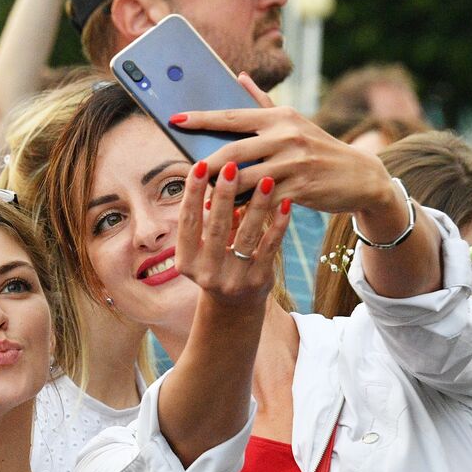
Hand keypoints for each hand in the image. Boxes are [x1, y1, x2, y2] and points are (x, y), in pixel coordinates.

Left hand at [170, 73, 396, 216]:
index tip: (174, 119)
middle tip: (186, 174)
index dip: (201, 118)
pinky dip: (244, 210)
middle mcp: (286, 135)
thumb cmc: (317, 149)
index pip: (232, 116)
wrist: (361, 175)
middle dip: (206, 164)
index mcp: (279, 117)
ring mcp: (295, 162)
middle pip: (234, 150)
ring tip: (201, 201)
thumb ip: (263, 102)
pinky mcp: (301, 188)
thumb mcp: (293, 122)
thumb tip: (238, 76)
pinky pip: (263, 201)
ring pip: (246, 179)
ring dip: (221, 192)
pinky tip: (229, 217)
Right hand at [175, 151, 291, 308]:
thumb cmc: (217, 263)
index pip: (188, 221)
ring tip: (265, 179)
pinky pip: (270, 247)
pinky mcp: (258, 282)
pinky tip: (285, 204)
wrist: (234, 305)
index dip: (193, 193)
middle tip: (232, 165)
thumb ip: (209, 219)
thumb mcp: (205, 247)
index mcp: (186, 261)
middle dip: (225, 195)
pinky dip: (278, 225)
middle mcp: (206, 273)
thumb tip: (218, 177)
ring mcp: (233, 280)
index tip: (200, 165)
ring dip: (257, 205)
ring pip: (246, 236)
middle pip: (216, 227)